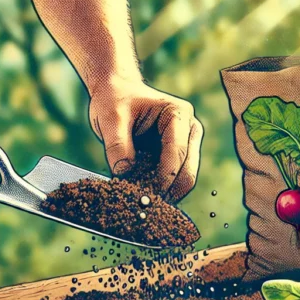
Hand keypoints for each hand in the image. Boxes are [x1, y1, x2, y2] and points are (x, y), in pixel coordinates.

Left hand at [89, 79, 203, 201]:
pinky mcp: (175, 157)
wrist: (116, 92)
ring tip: (143, 205)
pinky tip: (144, 199)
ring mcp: (185, 145)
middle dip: (168, 191)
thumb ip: (118, 146)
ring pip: (182, 180)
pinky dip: (159, 191)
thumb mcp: (111, 119)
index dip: (164, 178)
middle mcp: (188, 130)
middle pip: (187, 171)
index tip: (147, 196)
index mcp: (178, 115)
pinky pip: (172, 180)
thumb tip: (124, 177)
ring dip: (165, 194)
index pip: (177, 153)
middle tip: (146, 208)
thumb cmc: (115, 99)